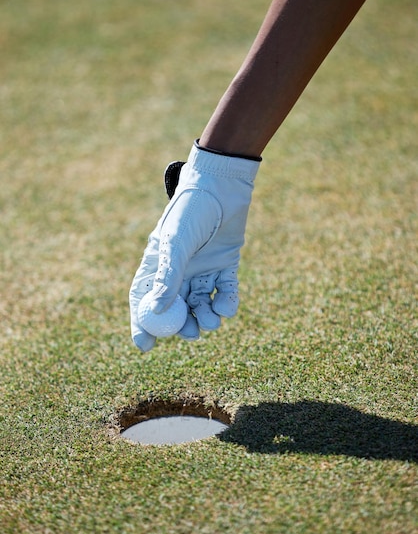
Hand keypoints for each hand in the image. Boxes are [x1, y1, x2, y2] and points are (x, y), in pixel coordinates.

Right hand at [129, 140, 259, 350]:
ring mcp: (202, 270)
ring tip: (210, 320)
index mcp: (157, 263)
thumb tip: (158, 311)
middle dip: (181, 325)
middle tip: (189, 333)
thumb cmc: (191, 210)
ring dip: (205, 317)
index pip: (144, 299)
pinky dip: (225, 303)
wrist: (223, 186)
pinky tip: (226, 307)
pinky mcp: (225, 266)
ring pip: (200, 305)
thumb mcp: (177, 243)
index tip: (145, 346)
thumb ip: (169, 275)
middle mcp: (179, 270)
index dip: (141, 323)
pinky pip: (224, 293)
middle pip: (175, 308)